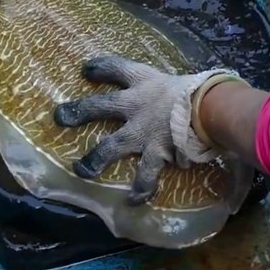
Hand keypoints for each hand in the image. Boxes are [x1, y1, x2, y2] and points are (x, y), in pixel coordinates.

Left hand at [52, 56, 239, 205]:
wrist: (210, 108)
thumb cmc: (202, 90)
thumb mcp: (184, 82)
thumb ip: (176, 91)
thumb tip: (186, 96)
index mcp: (145, 81)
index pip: (117, 68)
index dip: (100, 68)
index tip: (86, 70)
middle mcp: (136, 105)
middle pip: (99, 106)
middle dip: (78, 112)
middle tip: (60, 116)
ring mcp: (142, 131)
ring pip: (109, 147)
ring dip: (93, 160)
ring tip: (81, 169)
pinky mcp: (154, 152)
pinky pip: (145, 175)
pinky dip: (140, 189)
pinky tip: (133, 201)